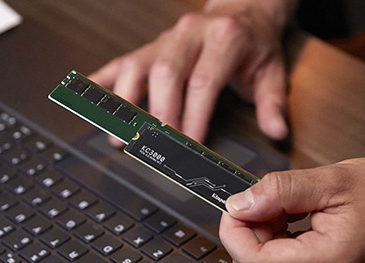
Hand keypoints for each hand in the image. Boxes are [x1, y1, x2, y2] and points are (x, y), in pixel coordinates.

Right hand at [90, 1, 295, 144]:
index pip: (204, 82)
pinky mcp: (150, 47)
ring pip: (137, 67)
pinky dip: (103, 79)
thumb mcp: (271, 71)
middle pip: (166, 74)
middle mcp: (190, 35)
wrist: (240, 12)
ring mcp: (165, 40)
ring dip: (125, 103)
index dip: (193, 116)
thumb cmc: (254, 44)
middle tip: (153, 147)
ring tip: (119, 135)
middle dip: (158, 114)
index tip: (188, 146)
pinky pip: (122, 61)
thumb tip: (276, 132)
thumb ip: (272, 103)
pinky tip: (88, 94)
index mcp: (225, 39)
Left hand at [220, 158, 364, 262]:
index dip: (233, 231)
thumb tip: (240, 203)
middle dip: (247, 232)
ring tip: (284, 211)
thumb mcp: (334, 180)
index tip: (236, 206)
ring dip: (259, 238)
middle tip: (265, 204)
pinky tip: (289, 223)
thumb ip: (280, 190)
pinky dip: (272, 245)